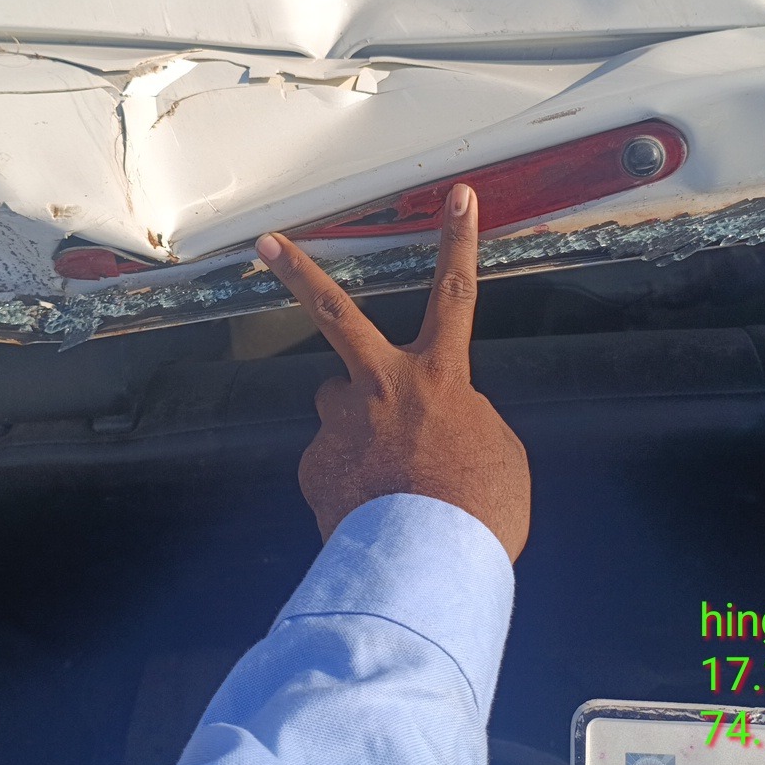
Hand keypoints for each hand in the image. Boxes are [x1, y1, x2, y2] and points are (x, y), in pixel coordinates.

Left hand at [255, 184, 530, 562]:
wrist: (426, 569)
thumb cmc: (478, 511)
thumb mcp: (500, 451)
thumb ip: (468, 416)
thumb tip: (440, 416)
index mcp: (439, 376)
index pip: (456, 294)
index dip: (460, 241)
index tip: (460, 196)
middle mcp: (381, 385)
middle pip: (335, 313)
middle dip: (299, 272)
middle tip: (265, 242)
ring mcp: (340, 423)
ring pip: (339, 405)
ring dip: (355, 423)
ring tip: (383, 473)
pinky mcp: (313, 464)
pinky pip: (332, 460)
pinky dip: (349, 477)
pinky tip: (370, 507)